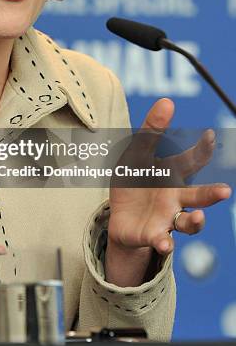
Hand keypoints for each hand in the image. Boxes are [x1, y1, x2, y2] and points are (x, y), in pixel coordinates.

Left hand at [105, 98, 230, 284]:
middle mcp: (176, 197)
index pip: (192, 161)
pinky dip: (164, 242)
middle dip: (212, 193)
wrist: (120, 217)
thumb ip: (151, 130)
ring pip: (187, 222)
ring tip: (200, 217)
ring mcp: (166, 218)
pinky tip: (164, 244)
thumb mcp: (136, 153)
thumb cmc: (135, 181)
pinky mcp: (152, 234)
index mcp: (173, 174)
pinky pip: (160, 240)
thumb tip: (167, 101)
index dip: (202, 150)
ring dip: (196, 221)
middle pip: (197, 195)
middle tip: (225, 191)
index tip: (208, 137)